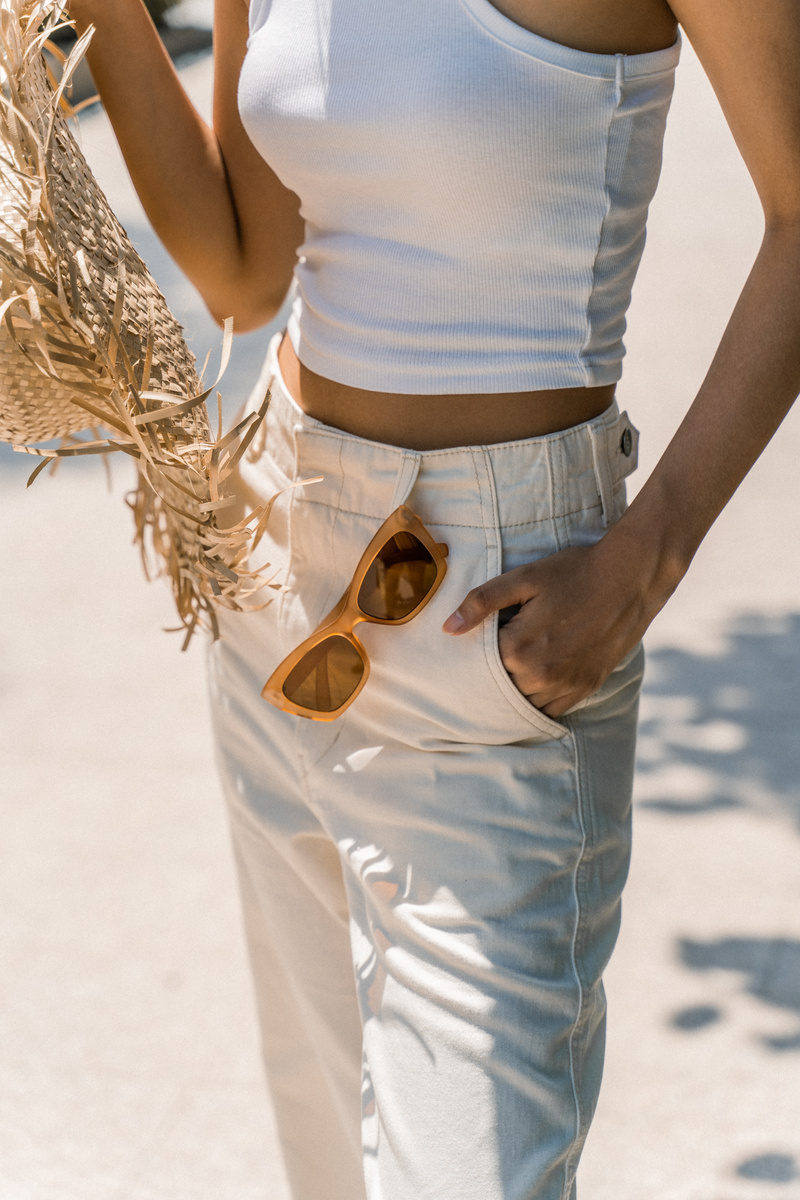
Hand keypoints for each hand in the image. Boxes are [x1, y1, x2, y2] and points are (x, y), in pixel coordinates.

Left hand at [442, 536, 664, 717]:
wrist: (630, 578)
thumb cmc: (574, 573)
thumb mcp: (523, 579)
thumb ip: (482, 602)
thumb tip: (448, 629)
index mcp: (518, 649)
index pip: (479, 664)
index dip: (478, 650)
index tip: (485, 635)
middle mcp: (539, 676)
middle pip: (499, 687)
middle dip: (495, 671)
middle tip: (506, 644)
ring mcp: (564, 686)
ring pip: (523, 703)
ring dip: (515, 689)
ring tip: (520, 661)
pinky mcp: (585, 688)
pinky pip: (551, 710)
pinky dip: (539, 700)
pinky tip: (537, 680)